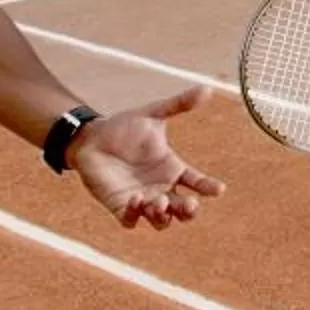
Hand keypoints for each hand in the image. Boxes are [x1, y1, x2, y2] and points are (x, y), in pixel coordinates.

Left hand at [72, 85, 225, 229]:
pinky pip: (131, 220)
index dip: (208, 187)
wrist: (91, 137)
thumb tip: (207, 89)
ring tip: (159, 201)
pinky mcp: (121, 206)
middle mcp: (160, 188)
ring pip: (161, 220)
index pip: (197, 183)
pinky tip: (135, 199)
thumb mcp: (153, 113)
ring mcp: (142, 199)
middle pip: (183, 210)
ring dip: (163, 216)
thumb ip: (179, 104)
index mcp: (172, 168)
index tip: (218, 189)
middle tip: (190, 205)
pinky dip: (135, 215)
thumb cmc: (124, 126)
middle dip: (189, 211)